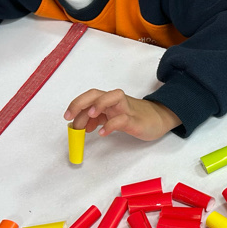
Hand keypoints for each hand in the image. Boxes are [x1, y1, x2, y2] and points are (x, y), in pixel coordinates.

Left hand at [64, 89, 180, 141]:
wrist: (159, 118)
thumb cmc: (135, 117)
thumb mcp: (111, 117)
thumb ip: (96, 119)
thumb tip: (79, 124)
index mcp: (109, 101)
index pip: (89, 97)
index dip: (76, 104)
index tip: (67, 117)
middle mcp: (116, 101)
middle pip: (96, 93)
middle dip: (80, 103)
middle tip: (70, 117)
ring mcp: (126, 109)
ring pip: (113, 97)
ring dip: (98, 104)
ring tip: (89, 118)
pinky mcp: (135, 120)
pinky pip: (122, 119)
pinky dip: (110, 125)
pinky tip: (102, 133)